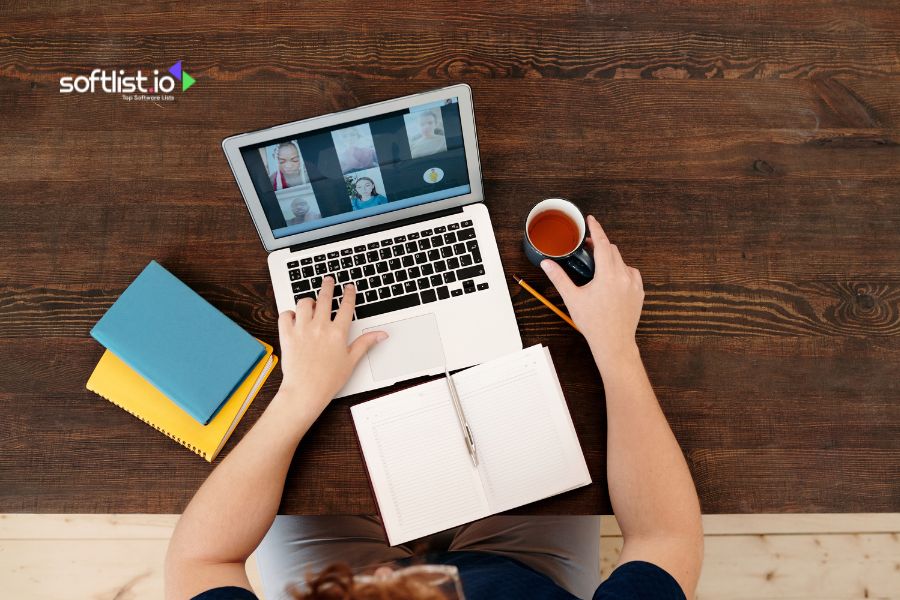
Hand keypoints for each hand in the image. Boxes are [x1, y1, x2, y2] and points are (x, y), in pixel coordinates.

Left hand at [276, 276, 386, 418]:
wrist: (305, 391)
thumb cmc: (328, 380)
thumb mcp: (352, 361)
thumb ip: (366, 343)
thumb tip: (381, 334)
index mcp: (337, 332)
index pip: (346, 306)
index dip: (349, 294)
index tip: (349, 287)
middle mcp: (320, 327)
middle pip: (325, 298)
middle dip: (328, 286)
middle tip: (329, 280)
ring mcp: (302, 329)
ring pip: (304, 303)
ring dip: (308, 300)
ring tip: (311, 302)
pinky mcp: (287, 335)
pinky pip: (285, 315)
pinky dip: (289, 313)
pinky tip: (293, 316)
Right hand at [541, 215, 644, 371]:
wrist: (614, 343)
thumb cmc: (593, 323)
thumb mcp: (572, 298)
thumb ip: (559, 277)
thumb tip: (547, 264)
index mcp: (607, 275)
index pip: (602, 243)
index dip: (596, 229)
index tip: (591, 220)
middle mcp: (623, 276)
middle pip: (612, 250)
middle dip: (600, 245)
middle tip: (587, 247)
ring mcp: (634, 284)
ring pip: (622, 261)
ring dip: (610, 259)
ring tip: (598, 268)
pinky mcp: (639, 292)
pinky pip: (631, 273)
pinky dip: (621, 271)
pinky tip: (612, 279)